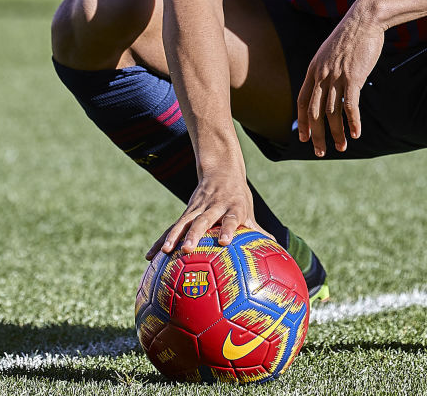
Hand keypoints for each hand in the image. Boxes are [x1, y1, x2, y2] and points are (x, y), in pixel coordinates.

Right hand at [145, 169, 263, 258]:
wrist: (220, 170)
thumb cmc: (238, 197)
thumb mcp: (248, 210)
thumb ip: (258, 231)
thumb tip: (276, 247)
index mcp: (231, 207)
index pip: (229, 219)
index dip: (227, 230)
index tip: (224, 242)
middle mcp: (212, 207)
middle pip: (202, 220)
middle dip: (194, 234)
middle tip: (187, 249)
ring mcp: (197, 208)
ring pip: (183, 222)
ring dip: (173, 236)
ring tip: (165, 252)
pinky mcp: (186, 212)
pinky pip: (172, 228)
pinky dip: (161, 240)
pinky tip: (150, 256)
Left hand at [297, 0, 383, 156]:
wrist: (364, 19)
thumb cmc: (350, 36)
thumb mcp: (331, 53)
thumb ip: (326, 70)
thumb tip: (328, 85)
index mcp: (313, 69)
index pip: (303, 102)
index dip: (303, 122)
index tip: (304, 138)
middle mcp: (321, 75)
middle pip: (315, 112)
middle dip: (317, 135)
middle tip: (320, 152)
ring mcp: (336, 76)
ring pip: (332, 112)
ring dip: (337, 133)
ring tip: (341, 147)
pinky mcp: (353, 77)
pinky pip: (350, 105)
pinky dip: (353, 122)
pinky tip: (357, 134)